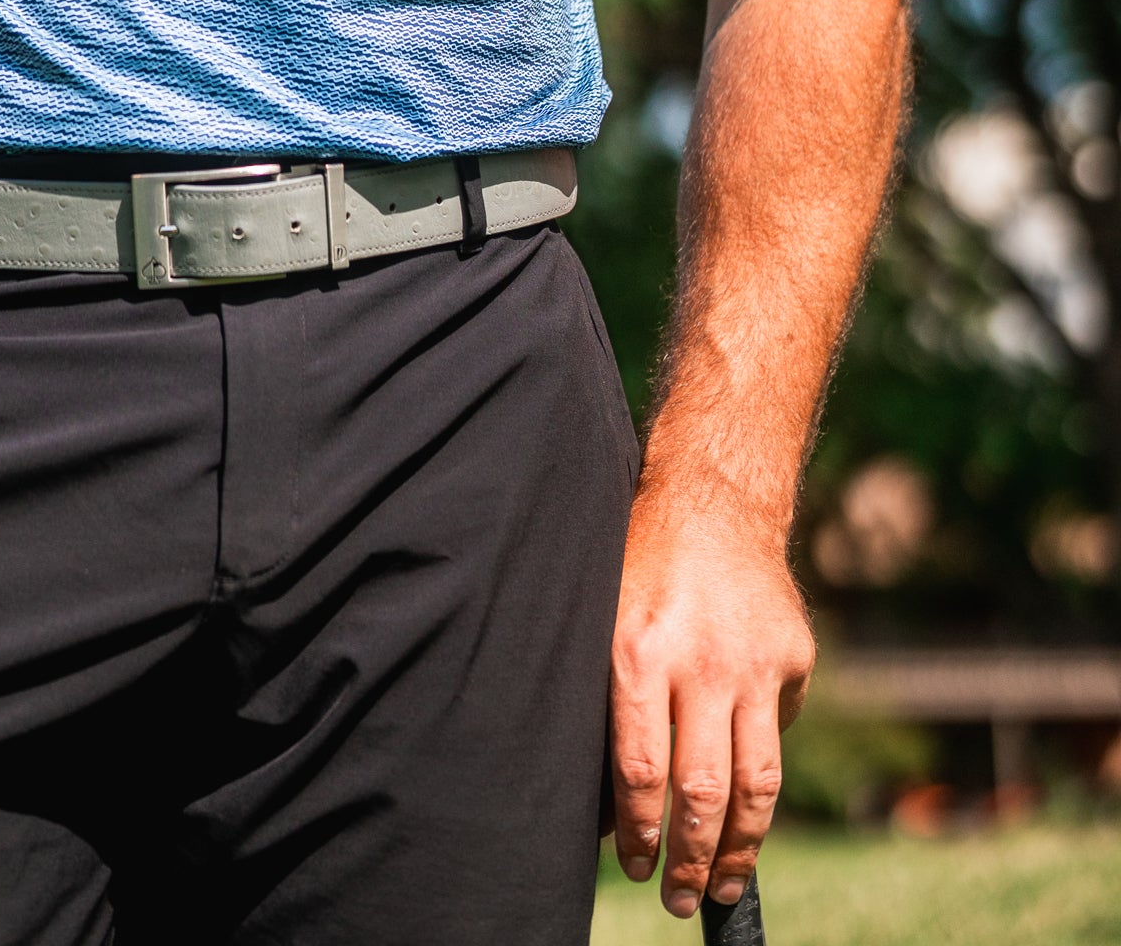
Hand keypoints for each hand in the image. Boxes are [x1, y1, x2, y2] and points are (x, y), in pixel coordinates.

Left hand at [609, 485, 813, 917]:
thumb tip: (610, 802)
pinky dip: (759, 770)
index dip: (638, 833)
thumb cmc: (638, 561)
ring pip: (756, 783)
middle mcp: (701, 662)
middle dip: (688, 859)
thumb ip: (610, 700)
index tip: (632, 866)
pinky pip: (776, 733)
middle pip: (702, 792)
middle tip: (675, 899)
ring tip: (720, 885)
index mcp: (639, 651)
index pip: (642, 771)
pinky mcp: (794, 660)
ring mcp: (755, 664)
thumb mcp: (602, 617)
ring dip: (740, 848)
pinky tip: (744, 796)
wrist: (712, 498)